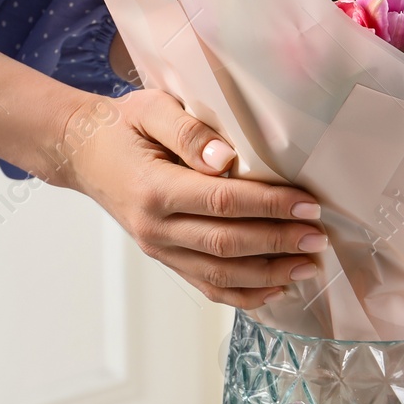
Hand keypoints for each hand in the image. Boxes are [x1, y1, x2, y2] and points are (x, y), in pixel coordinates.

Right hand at [55, 89, 326, 308]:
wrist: (84, 153)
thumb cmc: (123, 126)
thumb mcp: (150, 109)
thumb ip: (188, 131)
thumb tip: (226, 159)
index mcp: (155, 188)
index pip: (223, 203)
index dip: (270, 206)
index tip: (309, 204)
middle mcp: (156, 227)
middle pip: (227, 244)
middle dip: (279, 243)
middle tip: (320, 237)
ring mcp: (160, 250)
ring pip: (220, 275)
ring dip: (270, 274)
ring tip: (310, 266)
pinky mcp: (166, 260)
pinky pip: (208, 287)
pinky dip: (244, 295)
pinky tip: (278, 288)